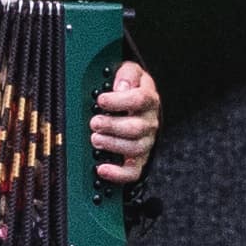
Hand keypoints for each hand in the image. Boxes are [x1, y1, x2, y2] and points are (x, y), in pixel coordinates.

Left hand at [92, 61, 162, 187]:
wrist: (140, 105)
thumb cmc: (132, 89)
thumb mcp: (131, 72)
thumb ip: (128, 74)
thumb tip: (121, 86)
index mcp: (149, 100)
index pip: (140, 100)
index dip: (120, 101)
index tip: (102, 99)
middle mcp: (150, 122)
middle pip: (136, 128)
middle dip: (113, 126)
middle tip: (95, 122)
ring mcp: (145, 142)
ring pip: (134, 149)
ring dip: (113, 145)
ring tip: (95, 139)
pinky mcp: (139, 159)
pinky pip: (133, 171)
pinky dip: (118, 173)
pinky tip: (103, 168)